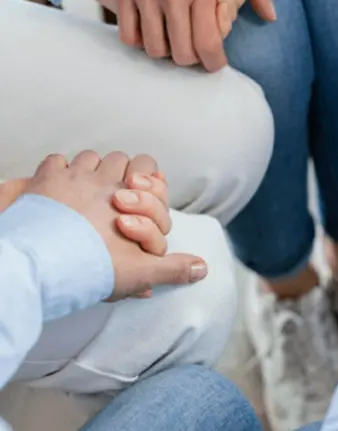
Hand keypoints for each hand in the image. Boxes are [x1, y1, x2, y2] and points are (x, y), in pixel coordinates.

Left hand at [23, 151, 207, 299]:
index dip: (146, 178)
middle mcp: (102, 180)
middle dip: (120, 172)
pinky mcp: (42, 183)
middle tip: (117, 197)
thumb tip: (203, 268)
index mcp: (129, 196)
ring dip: (90, 170)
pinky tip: (57, 190)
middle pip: (118, 158)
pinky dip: (58, 172)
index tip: (139, 192)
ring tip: (87, 193)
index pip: (147, 166)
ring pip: (88, 157)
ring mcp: (70, 178)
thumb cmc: (90, 268)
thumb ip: (172, 268)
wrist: (41, 266)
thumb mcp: (140, 273)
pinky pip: (54, 162)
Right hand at [113, 0, 274, 70]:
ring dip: (165, 51)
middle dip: (191, 59)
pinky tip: (151, 31)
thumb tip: (270, 16)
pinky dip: (141, 40)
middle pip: (181, 54)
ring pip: (153, 48)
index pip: (208, 45)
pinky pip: (128, 34)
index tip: (215, 62)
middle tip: (194, 51)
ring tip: (173, 41)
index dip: (213, 62)